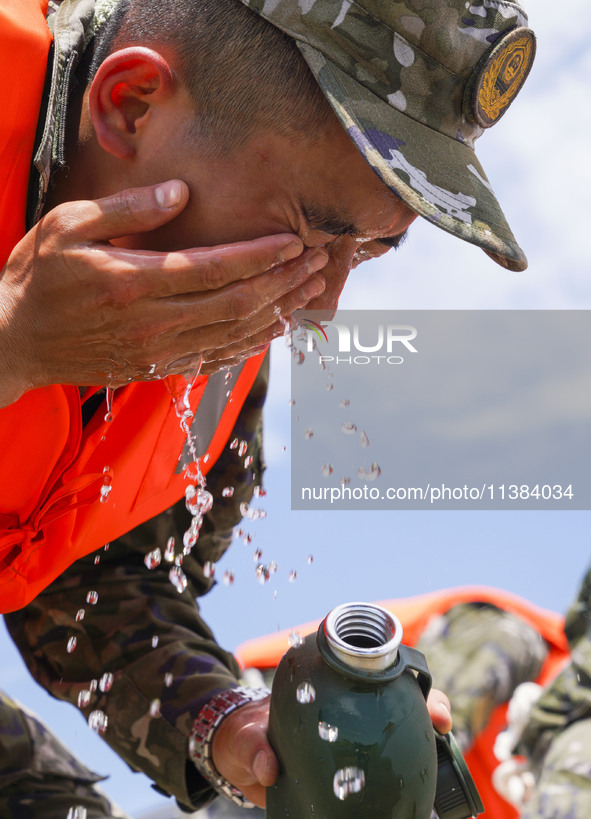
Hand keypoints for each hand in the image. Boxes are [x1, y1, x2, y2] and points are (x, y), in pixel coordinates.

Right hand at [0, 180, 326, 406]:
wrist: (15, 340)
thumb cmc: (37, 278)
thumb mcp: (67, 225)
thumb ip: (127, 209)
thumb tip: (181, 193)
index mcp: (133, 281)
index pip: (216, 267)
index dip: (262, 254)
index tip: (295, 240)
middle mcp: (153, 322)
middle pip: (238, 303)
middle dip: (285, 281)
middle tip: (319, 261)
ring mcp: (157, 351)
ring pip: (234, 334)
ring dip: (279, 311)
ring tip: (312, 290)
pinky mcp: (157, 368)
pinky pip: (216, 357)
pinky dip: (251, 343)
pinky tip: (275, 328)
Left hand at [211, 688, 452, 807]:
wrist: (238, 765)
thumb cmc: (244, 738)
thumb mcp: (245, 739)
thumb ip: (254, 748)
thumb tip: (268, 767)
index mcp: (325, 688)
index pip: (370, 669)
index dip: (401, 670)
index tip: (418, 683)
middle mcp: (348, 708)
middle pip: (398, 696)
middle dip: (427, 701)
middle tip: (439, 719)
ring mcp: (355, 737)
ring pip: (402, 729)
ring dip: (427, 736)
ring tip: (444, 748)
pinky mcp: (355, 768)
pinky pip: (388, 767)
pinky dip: (410, 772)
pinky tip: (425, 786)